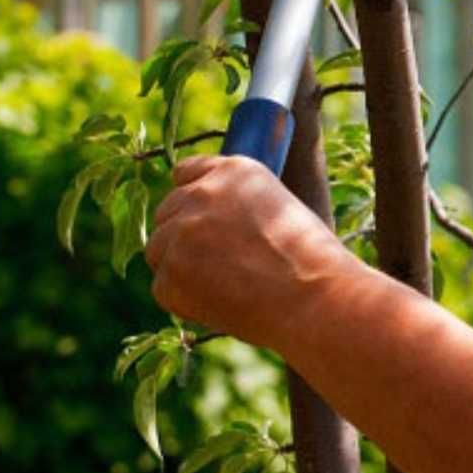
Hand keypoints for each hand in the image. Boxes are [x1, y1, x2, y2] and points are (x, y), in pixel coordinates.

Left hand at [146, 155, 347, 350]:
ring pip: (159, 249)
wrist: (313, 297)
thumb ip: (237, 203)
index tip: (199, 216)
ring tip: (223, 284)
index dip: (192, 197)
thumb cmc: (308, 257)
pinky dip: (184, 299)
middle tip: (217, 261)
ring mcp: (181, 234)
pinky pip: (163, 287)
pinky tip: (221, 302)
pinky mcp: (171, 274)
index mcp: (232, 171)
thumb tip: (211, 221)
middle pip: (167, 212)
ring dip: (180, 266)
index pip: (186, 172)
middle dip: (184, 235)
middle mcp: (200, 194)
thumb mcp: (278, 205)